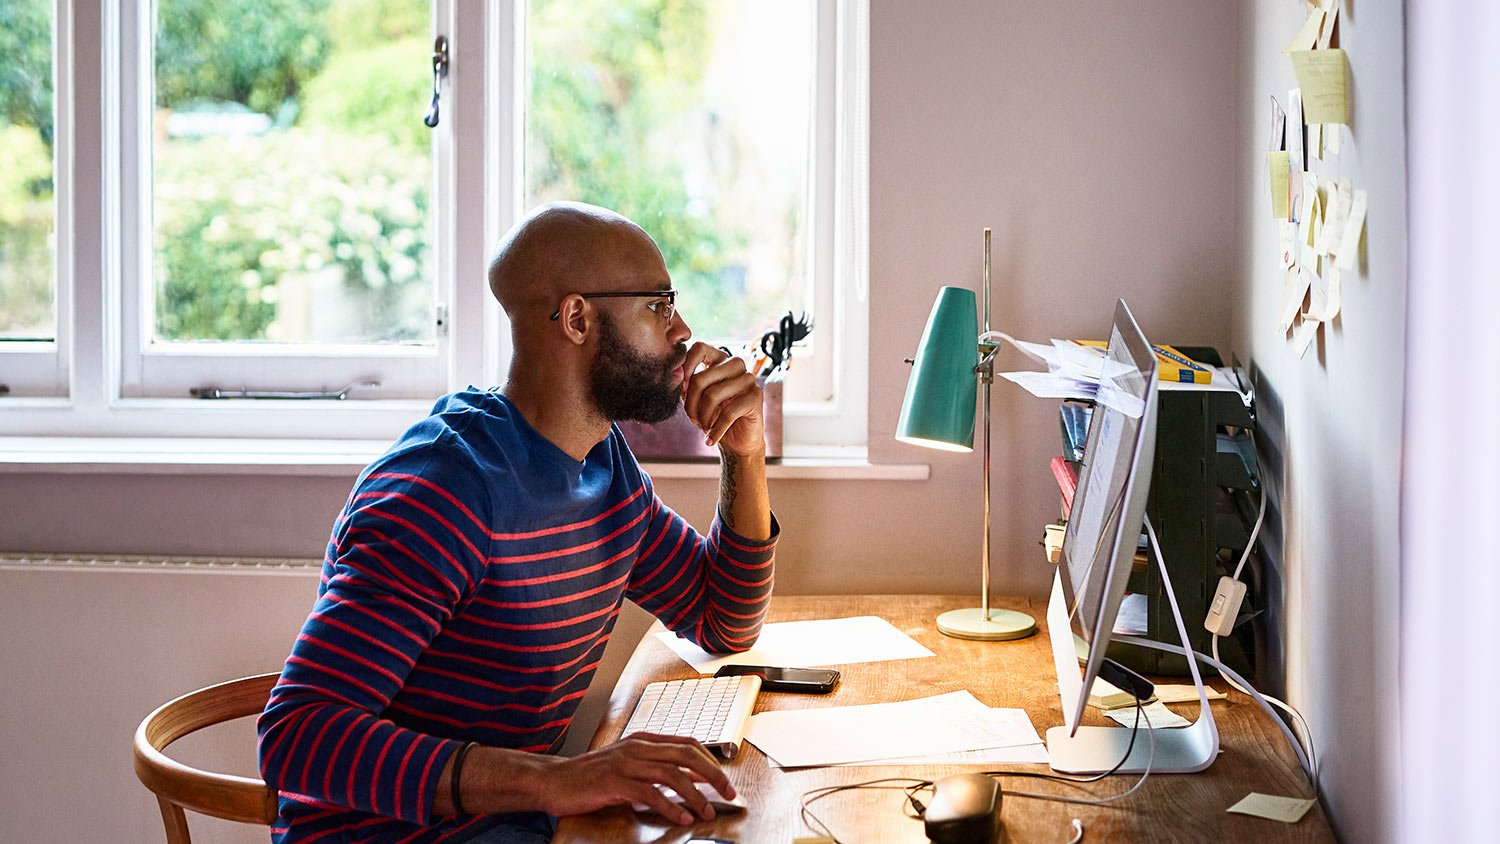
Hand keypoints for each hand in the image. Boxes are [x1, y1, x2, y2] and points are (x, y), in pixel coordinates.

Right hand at [535, 733, 732, 823]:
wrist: (554, 780)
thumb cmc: (590, 776)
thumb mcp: (627, 765)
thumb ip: (654, 768)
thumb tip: (688, 780)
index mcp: (643, 740)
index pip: (688, 743)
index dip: (711, 761)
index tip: (725, 781)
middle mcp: (637, 747)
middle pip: (687, 755)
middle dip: (713, 775)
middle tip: (728, 794)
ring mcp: (625, 762)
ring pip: (672, 773)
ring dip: (694, 795)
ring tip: (706, 812)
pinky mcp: (614, 781)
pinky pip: (649, 793)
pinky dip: (669, 806)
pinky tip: (680, 817)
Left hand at [681, 342, 764, 455]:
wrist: (737, 442)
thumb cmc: (714, 417)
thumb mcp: (695, 400)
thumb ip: (685, 386)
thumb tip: (675, 375)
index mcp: (719, 360)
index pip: (699, 348)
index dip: (686, 366)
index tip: (682, 390)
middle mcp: (735, 365)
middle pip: (701, 379)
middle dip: (691, 405)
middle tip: (692, 419)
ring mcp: (748, 379)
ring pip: (713, 395)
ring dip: (703, 418)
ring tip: (704, 427)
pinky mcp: (756, 396)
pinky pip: (728, 413)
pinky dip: (715, 430)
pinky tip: (710, 439)